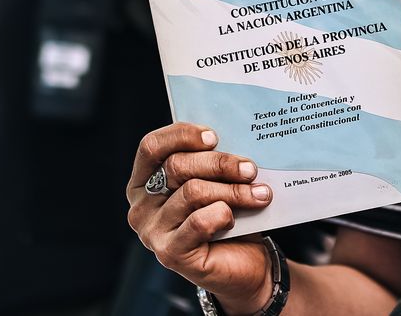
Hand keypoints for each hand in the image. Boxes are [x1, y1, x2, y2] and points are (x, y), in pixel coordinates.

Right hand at [126, 123, 275, 312]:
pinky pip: (199, 222)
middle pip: (176, 167)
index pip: (151, 147)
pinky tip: (234, 219)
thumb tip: (230, 136)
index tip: (214, 137)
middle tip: (250, 168)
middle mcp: (141, 207)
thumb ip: (208, 161)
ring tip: (259, 193)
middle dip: (219, 163)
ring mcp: (152, 233)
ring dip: (232, 190)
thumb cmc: (226, 215)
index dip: (181, 135)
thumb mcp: (212, 182)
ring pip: (192, 192)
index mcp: (143, 182)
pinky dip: (222, 214)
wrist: (243, 264)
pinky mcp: (170, 254)